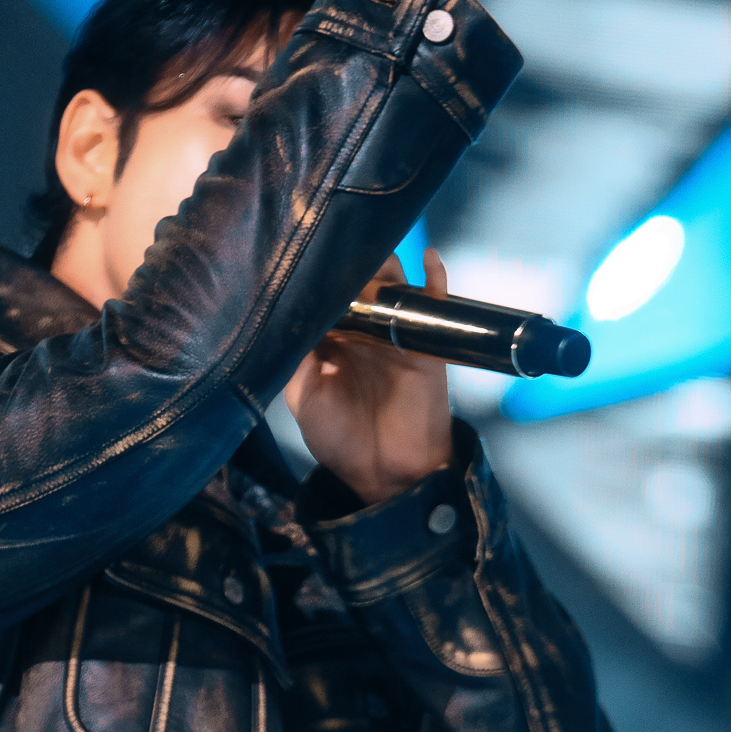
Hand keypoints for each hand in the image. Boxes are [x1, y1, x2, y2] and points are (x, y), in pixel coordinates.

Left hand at [285, 252, 455, 507]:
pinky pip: (434, 304)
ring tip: (376, 264)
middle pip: (360, 281)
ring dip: (386, 267)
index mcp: (330, 340)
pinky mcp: (425, 343)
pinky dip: (435, 278)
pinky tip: (428, 258)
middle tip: (344, 261)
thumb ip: (296, 358)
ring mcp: (394, 333)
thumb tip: (295, 314)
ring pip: (393, 284)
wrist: (385, 473)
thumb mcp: (303, 398)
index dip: (318, 278)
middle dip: (352, 264)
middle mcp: (361, 329)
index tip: (310, 259)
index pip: (325, 295)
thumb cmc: (340, 438)